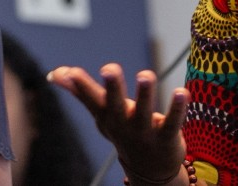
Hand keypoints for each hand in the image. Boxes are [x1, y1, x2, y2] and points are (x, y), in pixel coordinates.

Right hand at [48, 64, 189, 183]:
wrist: (149, 169)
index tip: (69, 72)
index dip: (80, 85)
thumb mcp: (101, 113)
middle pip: (116, 105)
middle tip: (109, 68)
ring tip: (146, 75)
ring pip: (145, 112)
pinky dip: (178, 108)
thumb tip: (54, 73)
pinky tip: (182, 92)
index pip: (92, 99)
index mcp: (107, 115)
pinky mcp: (167, 137)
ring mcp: (145, 132)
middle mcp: (123, 123)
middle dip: (113, 87)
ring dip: (145, 94)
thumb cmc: (123, 131)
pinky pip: (173, 122)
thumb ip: (82, 91)